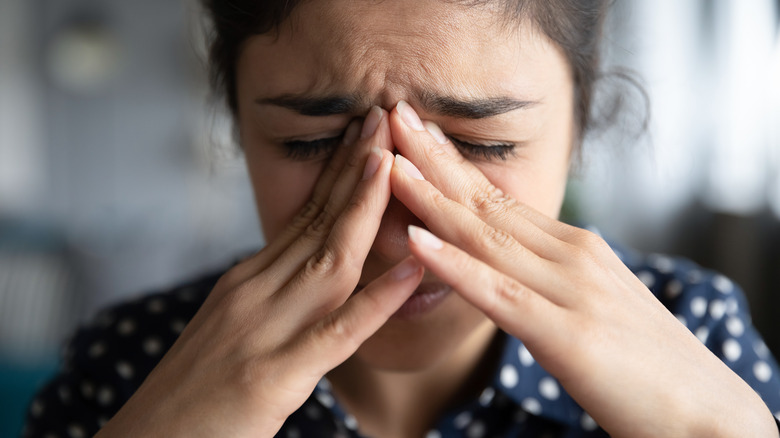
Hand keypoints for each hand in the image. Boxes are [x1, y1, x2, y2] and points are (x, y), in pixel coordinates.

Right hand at [96, 107, 423, 436]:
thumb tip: (309, 265)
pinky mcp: (275, 374)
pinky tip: (411, 270)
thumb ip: (270, 294)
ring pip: (328, 259)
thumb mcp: (230, 325)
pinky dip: (377, 299)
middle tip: (386, 117)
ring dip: (364, 208)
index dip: (340, 172)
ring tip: (394, 163)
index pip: (304, 214)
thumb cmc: (194, 391)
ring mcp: (265, 329)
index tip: (367, 132)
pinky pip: (337, 331)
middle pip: (317, 221)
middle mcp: (255, 292)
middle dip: (356, 168)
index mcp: (248, 281)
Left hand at [387, 102, 777, 437]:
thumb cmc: (646, 365)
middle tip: (392, 115)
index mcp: (575, 249)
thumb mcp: (594, 304)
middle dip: (433, 159)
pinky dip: (454, 264)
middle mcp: (572, 256)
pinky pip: (498, 292)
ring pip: (485, 236)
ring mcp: (570, 290)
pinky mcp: (568, 334)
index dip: (454, 165)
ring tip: (388, 163)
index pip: (501, 199)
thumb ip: (551, 280)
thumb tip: (509, 266)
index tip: (418, 134)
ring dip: (430, 197)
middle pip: (487, 202)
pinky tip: (415, 239)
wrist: (708, 414)